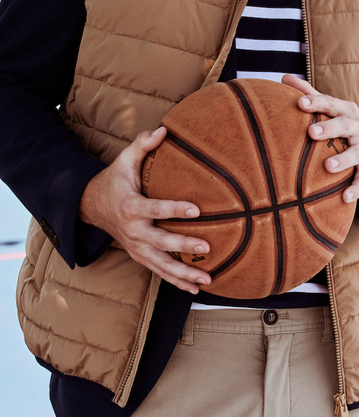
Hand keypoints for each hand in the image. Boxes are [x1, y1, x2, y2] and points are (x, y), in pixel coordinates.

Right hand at [78, 127, 210, 293]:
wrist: (91, 205)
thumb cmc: (114, 180)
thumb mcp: (124, 159)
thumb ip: (143, 144)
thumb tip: (164, 128)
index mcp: (131, 206)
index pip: (156, 209)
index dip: (175, 210)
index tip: (197, 210)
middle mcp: (133, 230)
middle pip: (160, 242)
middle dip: (184, 246)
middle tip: (208, 247)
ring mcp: (135, 247)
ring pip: (161, 264)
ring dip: (184, 273)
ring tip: (207, 278)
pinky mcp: (139, 256)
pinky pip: (159, 271)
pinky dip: (176, 281)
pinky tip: (195, 288)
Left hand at [282, 74, 358, 202]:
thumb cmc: (344, 125)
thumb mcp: (331, 108)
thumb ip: (309, 93)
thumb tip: (283, 77)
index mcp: (346, 111)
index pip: (330, 103)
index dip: (316, 103)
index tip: (300, 103)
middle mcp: (358, 127)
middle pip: (344, 126)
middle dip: (329, 128)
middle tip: (311, 133)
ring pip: (356, 153)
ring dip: (343, 160)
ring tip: (328, 167)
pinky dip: (356, 188)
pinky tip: (345, 197)